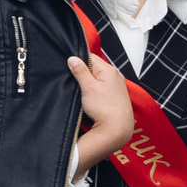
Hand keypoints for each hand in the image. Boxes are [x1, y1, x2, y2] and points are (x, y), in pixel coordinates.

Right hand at [67, 50, 134, 174]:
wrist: (116, 128)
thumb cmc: (105, 108)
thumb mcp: (88, 87)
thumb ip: (80, 71)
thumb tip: (72, 58)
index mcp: (109, 70)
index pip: (90, 57)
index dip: (78, 61)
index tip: (69, 68)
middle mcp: (115, 76)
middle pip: (93, 68)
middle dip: (82, 74)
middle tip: (74, 83)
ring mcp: (116, 86)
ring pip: (96, 79)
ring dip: (87, 84)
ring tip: (82, 92)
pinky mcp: (114, 96)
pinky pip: (100, 88)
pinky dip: (93, 91)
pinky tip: (89, 99)